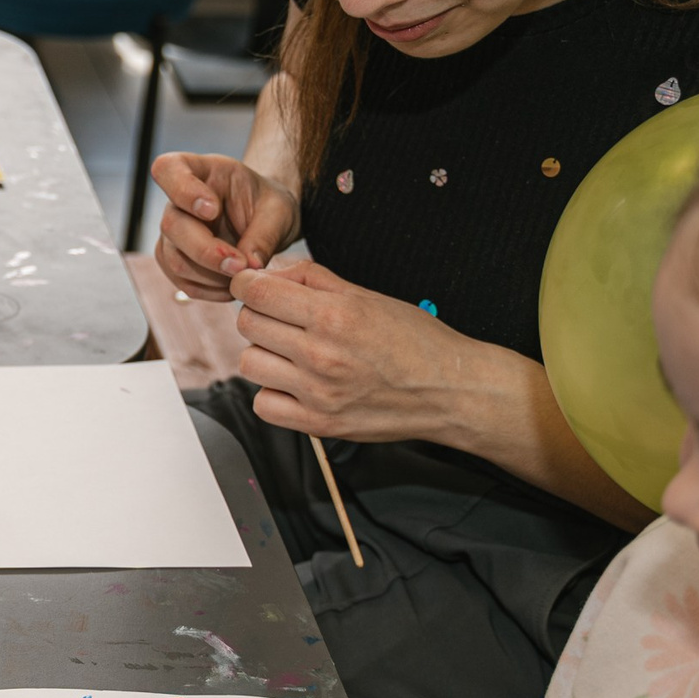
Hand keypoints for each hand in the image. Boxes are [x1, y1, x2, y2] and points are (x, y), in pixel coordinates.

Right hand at [150, 152, 299, 300]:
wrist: (265, 223)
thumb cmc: (269, 207)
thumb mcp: (279, 212)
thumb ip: (265, 234)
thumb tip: (248, 266)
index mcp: (202, 171)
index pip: (168, 169)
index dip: (182, 190)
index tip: (211, 210)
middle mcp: (178, 202)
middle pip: (172, 225)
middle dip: (205, 250)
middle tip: (239, 265)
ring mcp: (173, 233)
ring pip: (174, 259)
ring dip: (210, 275)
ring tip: (242, 276)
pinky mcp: (175, 260)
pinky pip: (183, 281)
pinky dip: (209, 289)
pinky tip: (232, 286)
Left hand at [229, 262, 488, 444]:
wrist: (450, 391)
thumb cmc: (415, 339)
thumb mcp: (368, 295)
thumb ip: (314, 279)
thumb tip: (268, 272)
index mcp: (334, 316)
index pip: (257, 293)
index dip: (248, 284)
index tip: (253, 286)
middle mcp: (322, 355)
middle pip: (247, 324)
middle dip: (259, 314)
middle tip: (281, 318)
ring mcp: (317, 393)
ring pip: (249, 364)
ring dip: (264, 354)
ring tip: (291, 353)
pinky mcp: (319, 424)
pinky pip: (263, 405)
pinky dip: (272, 393)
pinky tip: (295, 383)